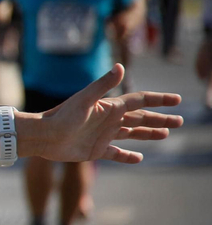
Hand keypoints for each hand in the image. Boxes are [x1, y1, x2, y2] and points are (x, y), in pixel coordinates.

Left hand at [29, 65, 181, 162]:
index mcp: (109, 107)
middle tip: (180, 121)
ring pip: (132, 134)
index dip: (159, 100)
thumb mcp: (84, 99)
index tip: (177, 99)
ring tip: (166, 134)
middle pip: (141, 118)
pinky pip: (116, 153)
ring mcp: (103, 135)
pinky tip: (139, 158)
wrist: (43, 137)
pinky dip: (128, 156)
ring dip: (149, 134)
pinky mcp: (95, 150)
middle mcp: (109, 120)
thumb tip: (121, 66)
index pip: (140, 101)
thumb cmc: (62, 116)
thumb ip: (103, 84)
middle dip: (161, 119)